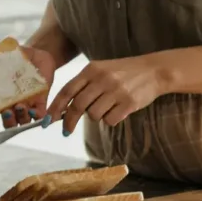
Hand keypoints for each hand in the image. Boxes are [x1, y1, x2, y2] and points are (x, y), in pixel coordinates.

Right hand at [0, 45, 56, 127]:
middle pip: (6, 122)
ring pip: (22, 121)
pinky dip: (37, 116)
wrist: (37, 55)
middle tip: (5, 112)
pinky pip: (39, 116)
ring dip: (20, 117)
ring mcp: (26, 105)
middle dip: (6, 121)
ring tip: (20, 106)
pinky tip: (33, 109)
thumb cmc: (14, 59)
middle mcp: (10, 104)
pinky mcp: (40, 102)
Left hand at [46, 56, 164, 134]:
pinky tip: (118, 110)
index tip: (48, 121)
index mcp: (91, 69)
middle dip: (69, 121)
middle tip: (66, 131)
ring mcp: (116, 91)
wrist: (153, 70)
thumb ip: (83, 85)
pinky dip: (110, 119)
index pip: (67, 90)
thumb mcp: (100, 70)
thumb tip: (63, 108)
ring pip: (94, 115)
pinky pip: (110, 120)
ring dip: (96, 117)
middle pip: (77, 106)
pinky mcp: (129, 103)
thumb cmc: (122, 72)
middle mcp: (102, 79)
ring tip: (106, 108)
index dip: (55, 107)